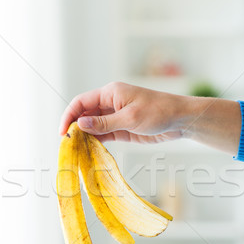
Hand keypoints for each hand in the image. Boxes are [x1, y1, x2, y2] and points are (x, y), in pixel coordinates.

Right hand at [59, 82, 241, 154]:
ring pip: (93, 125)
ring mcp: (116, 115)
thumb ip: (104, 122)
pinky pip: (104, 134)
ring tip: (76, 151)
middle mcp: (110, 102)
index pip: (81, 102)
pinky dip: (96, 141)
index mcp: (110, 92)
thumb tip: (80, 124)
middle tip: (67, 146)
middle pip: (85, 114)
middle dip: (74, 128)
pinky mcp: (123, 128)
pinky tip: (89, 150)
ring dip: (84, 136)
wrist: (181, 119)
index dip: (69, 116)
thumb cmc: (159, 112)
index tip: (63, 133)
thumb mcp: (130, 118)